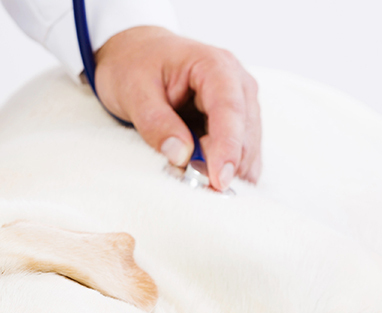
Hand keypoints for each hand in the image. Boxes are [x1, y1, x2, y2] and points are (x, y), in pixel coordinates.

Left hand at [94, 26, 260, 190]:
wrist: (136, 54)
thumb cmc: (134, 65)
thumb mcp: (133, 90)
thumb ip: (155, 122)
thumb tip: (181, 156)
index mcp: (214, 66)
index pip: (229, 109)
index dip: (227, 148)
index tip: (219, 180)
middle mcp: (237, 83)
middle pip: (245, 133)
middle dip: (226, 166)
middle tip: (197, 189)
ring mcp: (241, 104)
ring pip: (248, 148)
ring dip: (227, 171)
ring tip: (196, 184)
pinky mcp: (237, 124)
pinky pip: (241, 154)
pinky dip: (227, 170)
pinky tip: (208, 181)